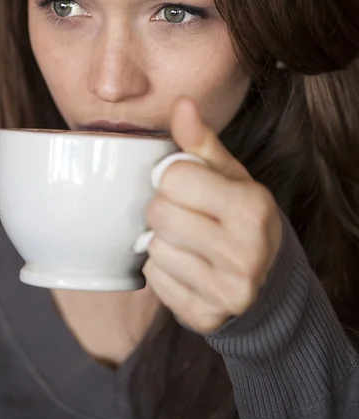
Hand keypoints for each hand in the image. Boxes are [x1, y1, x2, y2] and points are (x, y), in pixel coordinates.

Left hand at [143, 97, 282, 333]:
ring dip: (162, 240)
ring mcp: (225, 291)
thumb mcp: (230, 175)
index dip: (173, 178)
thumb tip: (182, 103)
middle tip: (186, 214)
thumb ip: (201, 140)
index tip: (188, 186)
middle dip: (164, 208)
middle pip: (158, 213)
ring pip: (153, 248)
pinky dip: (162, 269)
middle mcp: (245, 253)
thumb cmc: (241, 216)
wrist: (265, 279)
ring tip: (189, 241)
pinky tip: (186, 265)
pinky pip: (153, 280)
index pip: (174, 177)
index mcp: (252, 208)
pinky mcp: (203, 316)